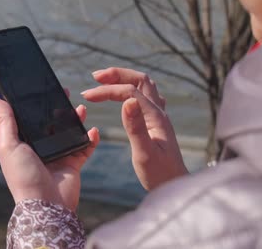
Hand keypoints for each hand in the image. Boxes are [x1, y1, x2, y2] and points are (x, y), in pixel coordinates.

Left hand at [0, 96, 99, 211]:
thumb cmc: (23, 176)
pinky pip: (85, 147)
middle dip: (59, 107)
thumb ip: (4, 121)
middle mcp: (40, 147)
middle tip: (66, 92)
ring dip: (76, 119)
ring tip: (80, 109)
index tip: (42, 87)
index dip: (35, 102)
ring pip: (69, 131)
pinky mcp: (73, 164)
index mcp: (23, 142)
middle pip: (51, 121)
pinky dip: (90, 138)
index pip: (29, 117)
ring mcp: (58, 155)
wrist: (46, 205)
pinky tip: (92, 130)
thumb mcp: (9, 145)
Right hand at [81, 67, 187, 190]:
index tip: (87, 96)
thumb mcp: (144, 153)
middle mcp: (159, 112)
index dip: (107, 91)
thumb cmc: (159, 174)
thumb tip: (127, 100)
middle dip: (117, 75)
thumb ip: (135, 127)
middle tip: (95, 77)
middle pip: (140, 80)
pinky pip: (146, 96)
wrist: (174, 186)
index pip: (129, 92)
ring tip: (105, 81)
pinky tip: (124, 95)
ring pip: (144, 86)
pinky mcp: (156, 123)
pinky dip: (131, 88)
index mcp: (155, 117)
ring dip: (124, 78)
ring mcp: (159, 116)